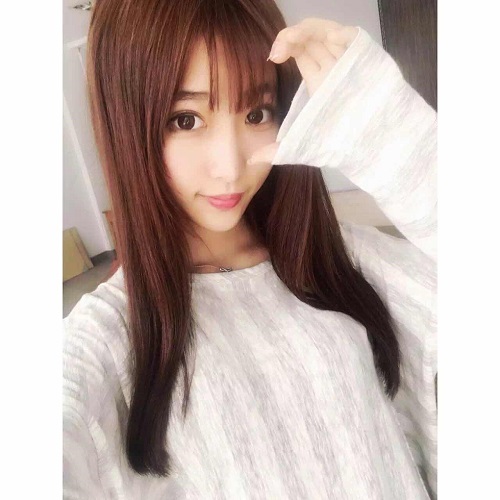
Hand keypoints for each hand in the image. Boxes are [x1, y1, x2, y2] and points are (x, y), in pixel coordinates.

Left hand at [247, 18, 357, 165]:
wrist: (368, 148)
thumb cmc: (340, 146)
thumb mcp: (300, 147)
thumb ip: (277, 151)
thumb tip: (251, 160)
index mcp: (319, 81)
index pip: (301, 53)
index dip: (285, 46)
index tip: (272, 57)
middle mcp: (332, 67)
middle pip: (311, 39)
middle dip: (291, 37)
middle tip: (278, 50)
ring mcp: (348, 61)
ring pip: (326, 32)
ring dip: (307, 30)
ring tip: (292, 39)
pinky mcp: (364, 58)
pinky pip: (352, 36)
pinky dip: (338, 32)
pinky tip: (328, 38)